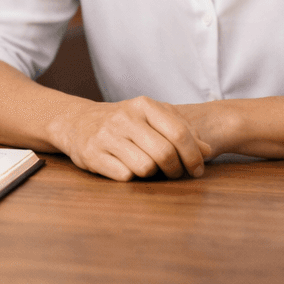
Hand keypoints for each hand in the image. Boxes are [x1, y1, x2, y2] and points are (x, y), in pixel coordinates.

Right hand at [47, 95, 211, 180]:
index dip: (194, 156)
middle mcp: (124, 118)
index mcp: (143, 105)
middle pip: (165, 153)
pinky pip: (124, 176)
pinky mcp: (92, 154)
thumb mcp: (151, 118)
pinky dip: (131, 177)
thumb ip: (180, 130)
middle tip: (175, 174)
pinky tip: (127, 169)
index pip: (179, 133)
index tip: (197, 169)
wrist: (77, 121)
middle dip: (175, 170)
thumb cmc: (124, 123)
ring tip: (149, 169)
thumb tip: (206, 150)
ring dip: (152, 174)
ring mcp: (106, 136)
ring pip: (145, 167)